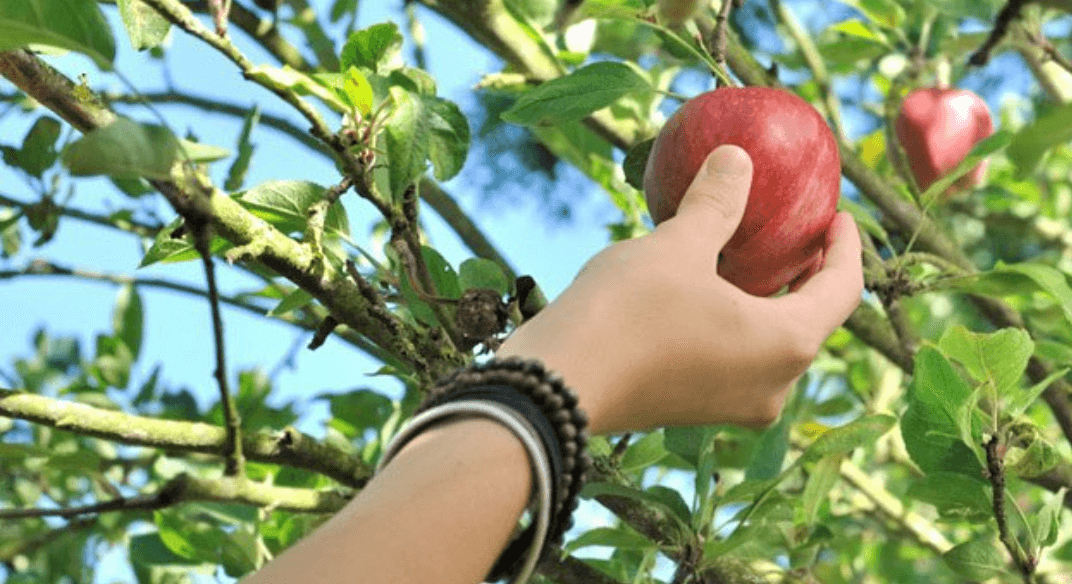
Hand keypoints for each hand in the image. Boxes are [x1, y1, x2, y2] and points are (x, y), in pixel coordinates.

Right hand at [498, 145, 863, 434]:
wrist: (558, 386)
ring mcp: (734, 405)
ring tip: (750, 259)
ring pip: (771, 345)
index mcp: (786, 344)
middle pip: (810, 323)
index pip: (842, 292)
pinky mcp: (698, 410)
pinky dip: (737, 325)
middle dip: (806, 277)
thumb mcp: (676, 246)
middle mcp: (772, 386)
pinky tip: (708, 293)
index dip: (846, 248)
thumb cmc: (627, 313)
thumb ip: (717, 202)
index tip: (838, 216)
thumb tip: (738, 156)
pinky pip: (737, 361)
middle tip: (796, 234)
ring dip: (768, 301)